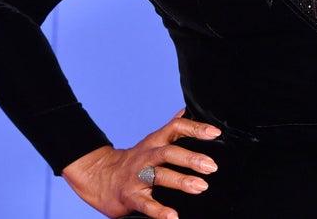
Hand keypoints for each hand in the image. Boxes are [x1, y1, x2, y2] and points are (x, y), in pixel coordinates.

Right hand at [61, 108, 221, 218]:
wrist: (100, 177)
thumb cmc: (136, 159)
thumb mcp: (154, 140)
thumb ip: (173, 127)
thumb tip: (189, 109)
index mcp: (155, 141)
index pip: (176, 127)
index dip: (195, 128)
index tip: (215, 132)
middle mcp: (147, 155)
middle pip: (169, 152)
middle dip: (191, 158)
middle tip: (212, 166)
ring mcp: (137, 176)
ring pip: (159, 176)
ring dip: (180, 181)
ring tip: (201, 187)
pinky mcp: (130, 197)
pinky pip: (145, 204)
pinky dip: (159, 211)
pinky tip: (173, 217)